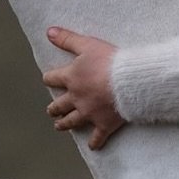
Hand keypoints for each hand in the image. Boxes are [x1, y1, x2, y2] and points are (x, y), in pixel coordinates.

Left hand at [42, 27, 124, 150]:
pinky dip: (95, 142)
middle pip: (59, 105)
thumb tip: (48, 31)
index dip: (50, 78)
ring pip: (71, 122)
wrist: (130, 81)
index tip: (49, 80)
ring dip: (64, 124)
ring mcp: (89, 113)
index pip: (52, 79)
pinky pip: (97, 137)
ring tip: (59, 126)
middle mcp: (76, 98)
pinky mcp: (104, 124)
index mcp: (71, 78)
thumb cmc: (110, 60)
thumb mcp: (87, 44)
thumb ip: (67, 39)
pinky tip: (93, 146)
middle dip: (54, 108)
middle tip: (51, 110)